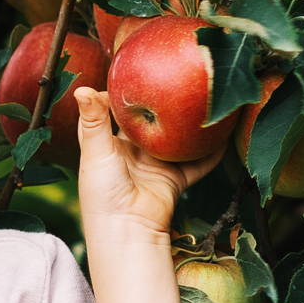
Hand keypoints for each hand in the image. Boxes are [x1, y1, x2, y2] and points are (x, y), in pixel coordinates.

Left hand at [73, 88, 214, 239]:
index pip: (110, 114)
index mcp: (108, 147)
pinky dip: (211, 152)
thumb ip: (93, 121)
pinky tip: (224, 133)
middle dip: (159, 105)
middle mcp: (132, 154)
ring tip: (202, 100)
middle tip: (173, 77)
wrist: (128, 230)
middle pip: (148, 124)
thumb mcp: (96, 152)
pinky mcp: (175, 179)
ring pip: (176, 141)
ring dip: (187, 126)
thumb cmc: (103, 191)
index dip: (118, 95)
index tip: (130, 72)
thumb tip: (80, 89)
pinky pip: (197, 163)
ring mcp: (155, 166)